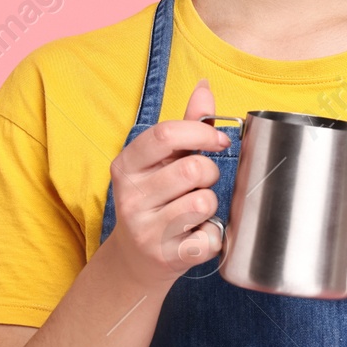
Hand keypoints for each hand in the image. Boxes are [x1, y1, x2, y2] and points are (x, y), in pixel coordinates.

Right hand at [102, 77, 230, 289]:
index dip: (202, 133)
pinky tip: (197, 234)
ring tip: (196, 211)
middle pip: (193, 169)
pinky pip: (210, 237)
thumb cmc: (156, 200)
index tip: (219, 141)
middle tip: (202, 184)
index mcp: (127, 165)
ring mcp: (145, 229)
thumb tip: (204, 86)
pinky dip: (214, 235)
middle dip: (210, 174)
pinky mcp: (166, 257)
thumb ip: (185, 125)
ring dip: (212, 205)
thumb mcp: (162, 161)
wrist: (136, 259)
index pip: (166, 133)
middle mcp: (131, 196)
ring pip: (203, 202)